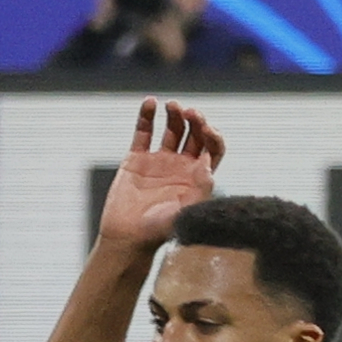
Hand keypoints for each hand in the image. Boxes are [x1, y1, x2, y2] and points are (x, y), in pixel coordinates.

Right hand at [95, 96, 224, 246]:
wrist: (127, 238)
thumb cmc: (159, 231)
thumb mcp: (186, 213)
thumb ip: (199, 191)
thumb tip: (209, 168)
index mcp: (199, 177)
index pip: (214, 148)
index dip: (213, 135)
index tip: (206, 128)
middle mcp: (181, 166)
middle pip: (194, 135)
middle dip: (195, 121)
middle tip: (189, 112)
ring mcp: (158, 161)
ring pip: (171, 130)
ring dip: (174, 115)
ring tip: (172, 105)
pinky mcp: (136, 159)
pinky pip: (143, 133)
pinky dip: (146, 117)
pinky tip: (149, 103)